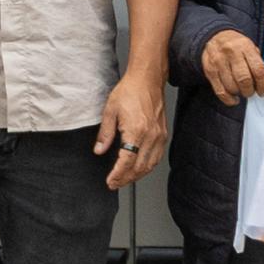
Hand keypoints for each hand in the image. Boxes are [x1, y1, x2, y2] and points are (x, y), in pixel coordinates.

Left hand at [95, 71, 168, 189]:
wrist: (148, 79)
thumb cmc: (130, 91)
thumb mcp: (110, 111)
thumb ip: (105, 134)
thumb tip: (99, 150)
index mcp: (136, 130)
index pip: (127, 161)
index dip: (118, 174)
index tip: (110, 181)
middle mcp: (151, 135)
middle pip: (139, 167)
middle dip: (126, 179)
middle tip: (115, 183)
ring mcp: (159, 136)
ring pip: (150, 165)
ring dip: (137, 175)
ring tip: (125, 179)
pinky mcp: (163, 134)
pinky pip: (157, 157)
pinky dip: (148, 166)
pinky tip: (140, 168)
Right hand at [198, 31, 263, 104]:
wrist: (214, 37)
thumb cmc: (236, 45)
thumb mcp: (250, 47)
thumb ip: (257, 63)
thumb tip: (263, 84)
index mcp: (245, 46)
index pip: (258, 70)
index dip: (263, 84)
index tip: (263, 90)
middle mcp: (231, 53)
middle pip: (244, 80)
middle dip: (250, 91)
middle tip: (252, 91)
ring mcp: (219, 62)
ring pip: (232, 87)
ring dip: (239, 93)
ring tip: (242, 91)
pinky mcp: (210, 71)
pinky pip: (220, 91)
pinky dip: (229, 99)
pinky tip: (234, 98)